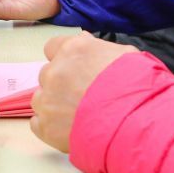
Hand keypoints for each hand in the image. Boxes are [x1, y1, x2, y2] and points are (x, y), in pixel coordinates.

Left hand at [31, 33, 136, 152]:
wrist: (135, 124)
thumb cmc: (136, 87)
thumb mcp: (124, 55)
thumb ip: (99, 48)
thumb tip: (87, 42)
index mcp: (74, 50)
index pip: (53, 47)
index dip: (63, 59)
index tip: (73, 69)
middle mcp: (55, 71)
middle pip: (48, 74)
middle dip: (61, 83)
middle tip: (82, 96)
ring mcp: (48, 99)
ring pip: (41, 99)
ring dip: (55, 105)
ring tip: (78, 116)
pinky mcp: (46, 126)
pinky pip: (38, 123)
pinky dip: (50, 127)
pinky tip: (68, 129)